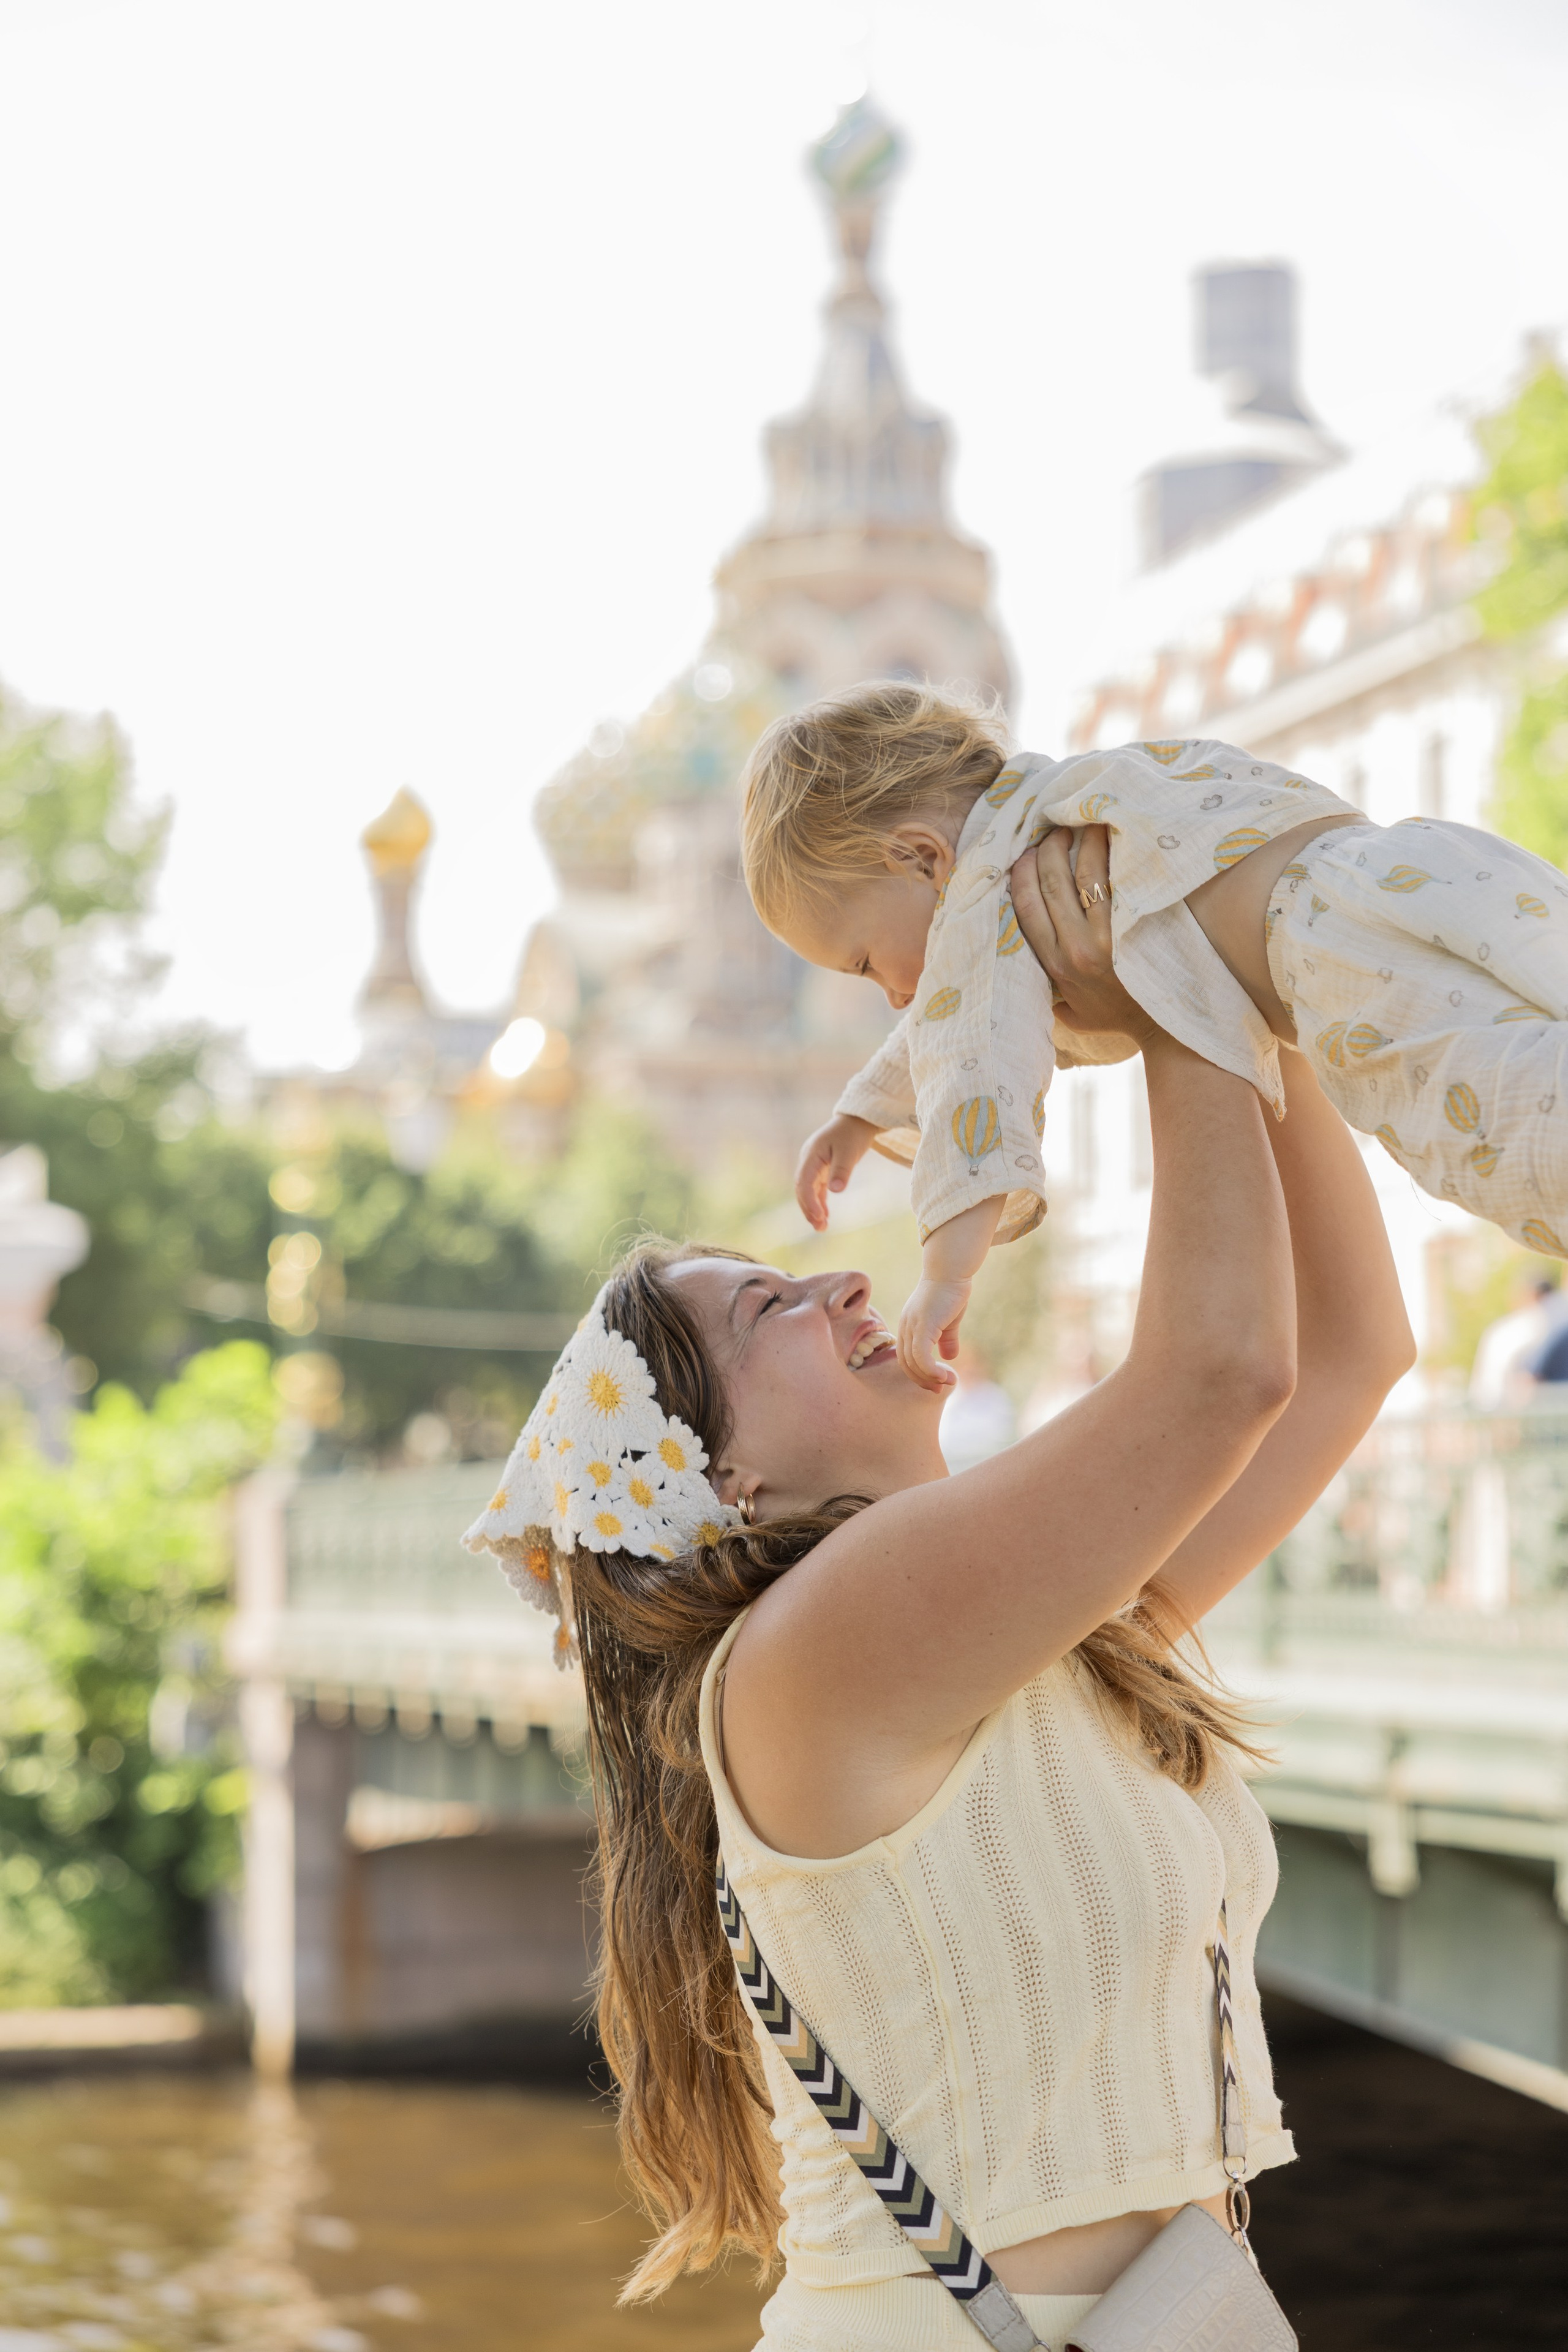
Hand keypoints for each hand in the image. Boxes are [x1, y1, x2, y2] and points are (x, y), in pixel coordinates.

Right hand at [795, 1113, 878, 1231]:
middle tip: (819, 1227)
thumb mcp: (849, 1151)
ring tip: (821, 1228)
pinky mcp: (821, 1168)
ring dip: (813, 1208)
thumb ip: (842, 1170)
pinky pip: (816, 1188)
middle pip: (802, 1189)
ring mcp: (813, 1165)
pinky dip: (819, 1202)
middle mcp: (808, 1161)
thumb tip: (835, 1190)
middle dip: (809, 1209)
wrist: (857, 1120)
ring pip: (808, 1190)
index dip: (809, 1201)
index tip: (818, 1216)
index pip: (804, 1182)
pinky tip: (825, 1216)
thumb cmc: (853, 1134)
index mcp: (811, 1155)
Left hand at [898, 1276, 969, 1391]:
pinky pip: (921, 1356)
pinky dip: (931, 1370)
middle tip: (940, 1389)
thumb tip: (949, 1357)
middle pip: (906, 1363)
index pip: (905, 1357)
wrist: (950, 1271)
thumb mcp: (948, 1320)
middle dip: (922, 1380)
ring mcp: (911, 1326)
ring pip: (913, 1362)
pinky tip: (944, 1374)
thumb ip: (947, 1339)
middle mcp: (905, 1327)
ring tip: (948, 1382)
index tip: (935, 1383)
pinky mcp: (922, 1326)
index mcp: (908, 1326)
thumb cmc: (950, 1292)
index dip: (918, 1373)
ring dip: (930, 1377)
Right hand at [1009, 825, 1157, 1046]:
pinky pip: (1117, 879)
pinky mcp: (1134, 924)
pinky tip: (1111, 837)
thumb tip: (1027, 964)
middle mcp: (1075, 948)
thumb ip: (1049, 989)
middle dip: (1047, 849)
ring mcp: (1106, 935)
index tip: (1024, 852)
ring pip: (1084, 875)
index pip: (1025, 908)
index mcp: (1054, 965)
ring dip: (1081, 842)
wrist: (1164, 1025)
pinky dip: (1110, 854)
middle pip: (1051, 883)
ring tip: (1084, 824)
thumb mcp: (1072, 1013)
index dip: (1021, 873)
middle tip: (1055, 830)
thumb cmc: (1117, 1015)